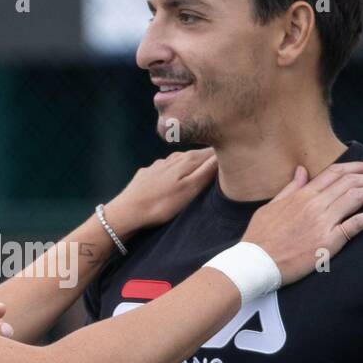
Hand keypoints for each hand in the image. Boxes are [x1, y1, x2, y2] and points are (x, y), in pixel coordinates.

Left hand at [102, 148, 217, 239]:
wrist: (127, 211)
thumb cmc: (161, 204)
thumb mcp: (190, 189)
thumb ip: (207, 171)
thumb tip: (223, 154)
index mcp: (187, 160)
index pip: (212, 151)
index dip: (224, 153)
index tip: (235, 156)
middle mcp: (173, 158)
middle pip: (197, 154)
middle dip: (209, 157)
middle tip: (223, 163)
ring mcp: (159, 164)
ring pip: (181, 160)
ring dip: (192, 163)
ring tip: (202, 170)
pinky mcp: (148, 173)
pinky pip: (167, 167)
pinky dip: (176, 170)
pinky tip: (176, 176)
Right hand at [242, 161, 362, 285]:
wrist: (254, 263)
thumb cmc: (259, 238)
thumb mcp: (271, 207)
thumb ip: (290, 188)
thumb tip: (302, 171)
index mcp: (301, 195)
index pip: (334, 174)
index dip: (357, 168)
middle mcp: (314, 204)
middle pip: (351, 182)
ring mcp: (322, 222)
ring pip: (357, 197)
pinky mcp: (327, 242)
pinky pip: (357, 224)